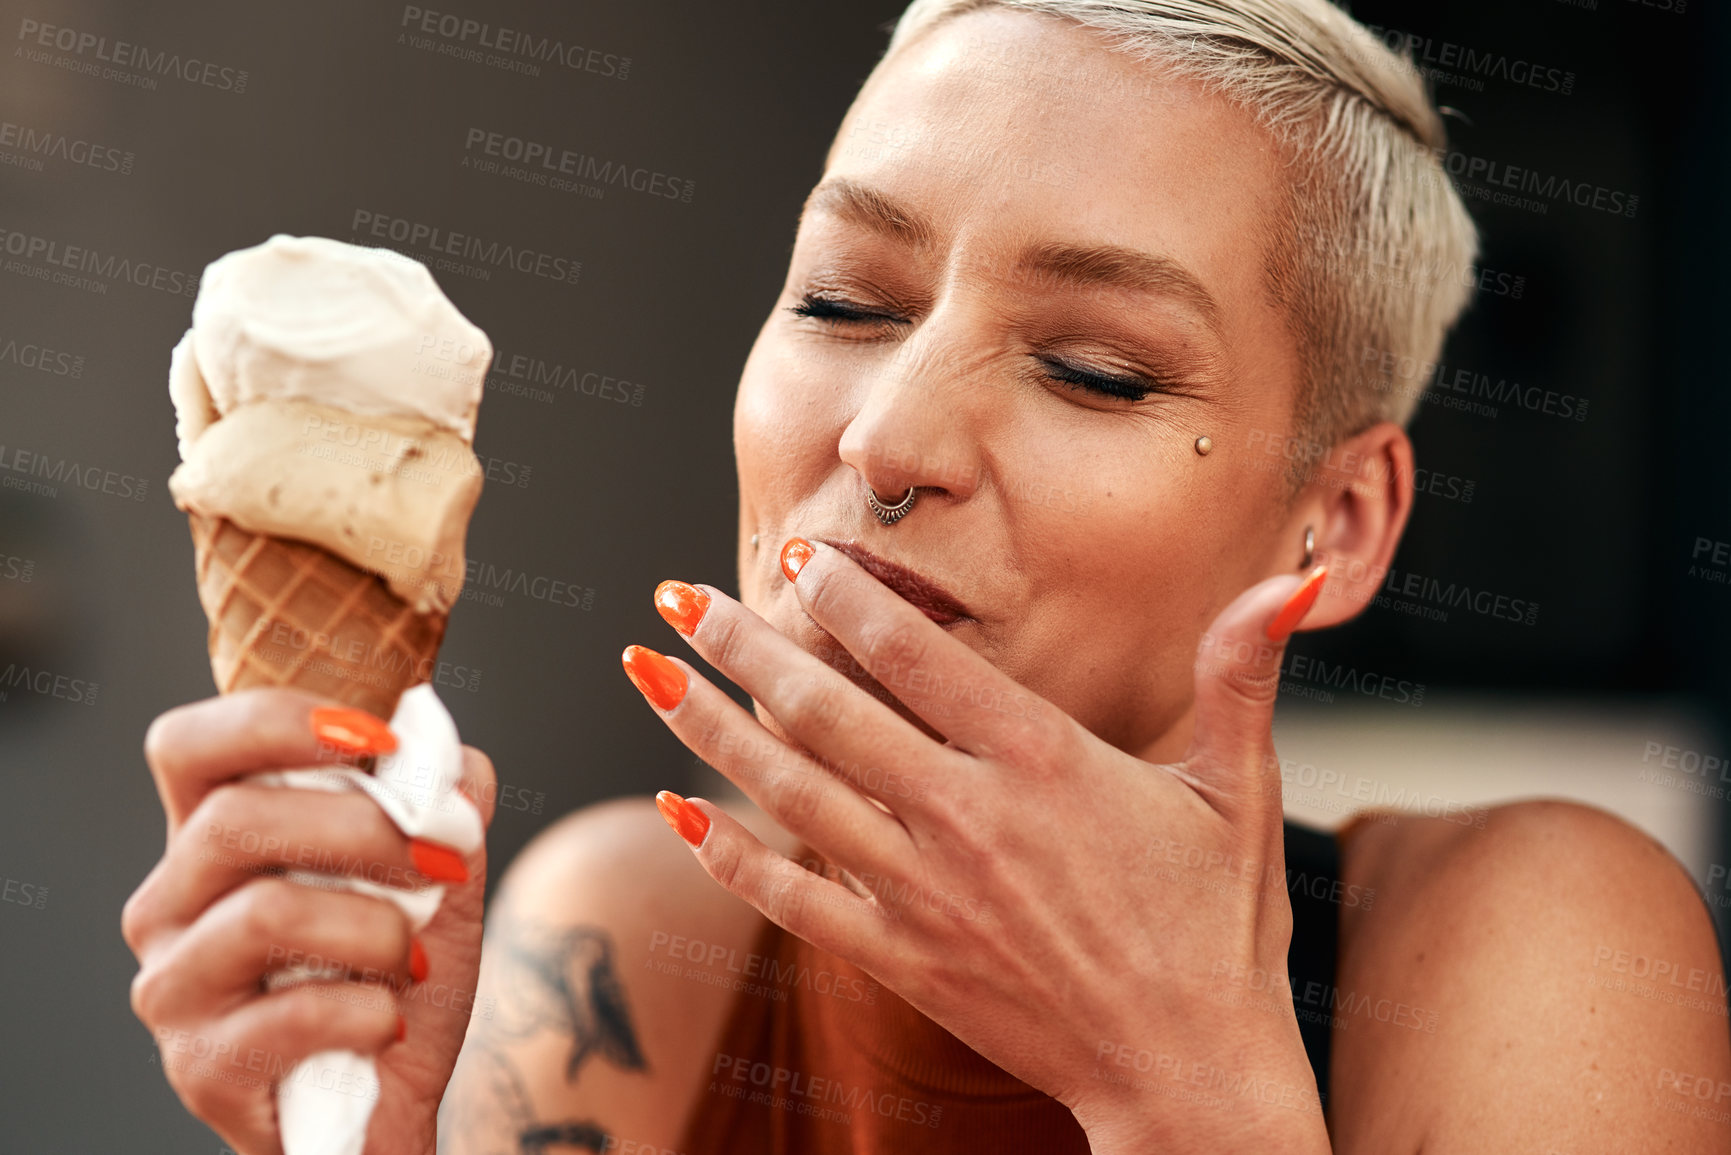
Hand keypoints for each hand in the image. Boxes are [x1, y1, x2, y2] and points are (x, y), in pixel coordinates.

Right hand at [123, 688, 496, 1154]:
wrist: (390, 1105)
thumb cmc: (395, 979)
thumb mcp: (435, 878)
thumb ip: (444, 806)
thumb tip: (454, 760)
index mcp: (214, 836)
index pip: (189, 744)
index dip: (274, 720)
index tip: (376, 737)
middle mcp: (170, 902)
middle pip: (233, 819)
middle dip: (363, 829)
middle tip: (440, 861)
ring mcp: (174, 985)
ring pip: (266, 912)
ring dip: (374, 926)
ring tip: (415, 956)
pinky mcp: (200, 1065)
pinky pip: (291, 1013)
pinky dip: (367, 1009)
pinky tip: (388, 1019)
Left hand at [622, 539, 1331, 1153]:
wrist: (1188, 1074)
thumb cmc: (1218, 929)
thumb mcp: (1240, 791)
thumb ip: (1245, 674)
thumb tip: (1296, 576)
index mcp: (1045, 760)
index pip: (918, 656)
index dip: (846, 601)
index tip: (798, 557)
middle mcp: (969, 817)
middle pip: (826, 711)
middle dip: (741, 644)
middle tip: (676, 596)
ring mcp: (926, 893)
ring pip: (792, 792)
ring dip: (709, 727)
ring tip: (646, 670)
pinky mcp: (904, 961)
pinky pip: (795, 900)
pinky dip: (730, 856)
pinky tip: (676, 810)